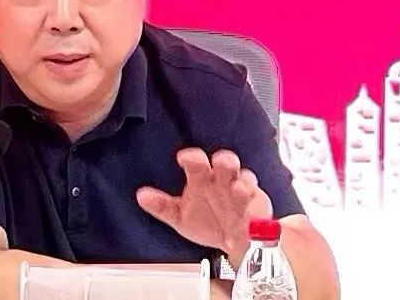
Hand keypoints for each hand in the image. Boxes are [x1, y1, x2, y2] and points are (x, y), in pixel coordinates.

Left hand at [136, 148, 271, 264]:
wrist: (231, 241)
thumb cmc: (206, 221)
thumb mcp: (180, 216)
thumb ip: (162, 206)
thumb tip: (141, 196)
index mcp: (201, 179)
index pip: (196, 162)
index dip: (192, 158)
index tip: (184, 157)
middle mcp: (221, 181)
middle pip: (225, 163)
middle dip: (224, 160)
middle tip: (220, 162)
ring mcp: (241, 191)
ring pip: (245, 178)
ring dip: (243, 181)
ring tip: (239, 186)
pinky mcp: (257, 206)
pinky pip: (258, 202)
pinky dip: (255, 206)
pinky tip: (250, 211)